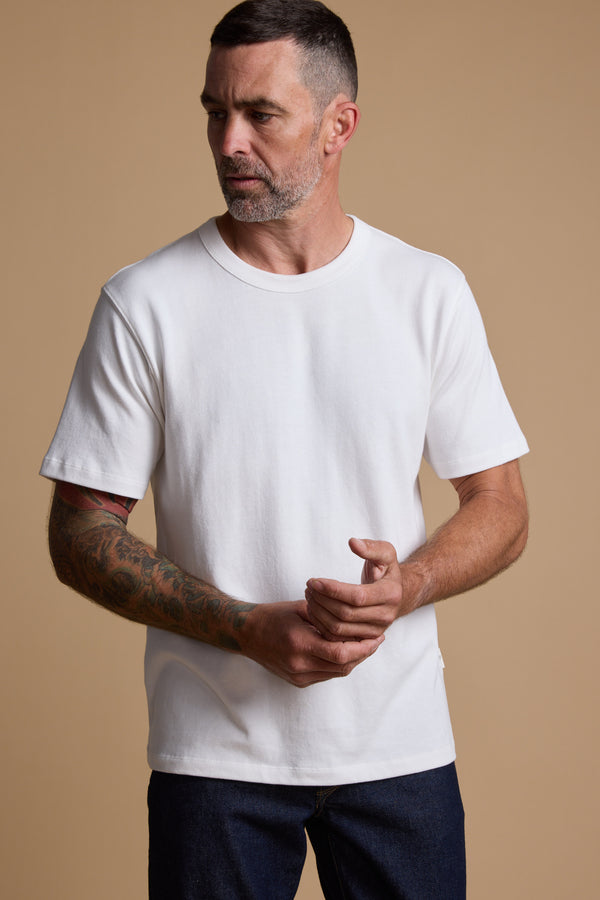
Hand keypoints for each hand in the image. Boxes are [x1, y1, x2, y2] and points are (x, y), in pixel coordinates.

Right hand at [239, 599, 383, 687]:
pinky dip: (339, 664)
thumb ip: (327, 616)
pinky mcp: (297, 681)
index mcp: (300, 643)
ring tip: (365, 645)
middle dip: (363, 654)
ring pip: (337, 673)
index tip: (377, 637)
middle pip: (343, 666)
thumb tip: (355, 621)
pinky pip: (326, 675)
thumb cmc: (273, 616)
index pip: (342, 652)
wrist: (246, 633)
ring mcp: (298, 675)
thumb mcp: (301, 608)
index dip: (364, 647)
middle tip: (377, 641)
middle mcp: (299, 664)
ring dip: (354, 660)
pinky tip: (346, 651)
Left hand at [305, 538, 411, 641]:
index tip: (314, 581)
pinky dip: (322, 626)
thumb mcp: (386, 554)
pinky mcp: (365, 639)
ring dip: (319, 613)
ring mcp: (376, 630)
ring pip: (339, 628)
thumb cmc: (386, 571)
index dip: (333, 590)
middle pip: (346, 614)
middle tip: (308, 587)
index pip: (357, 596)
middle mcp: (386, 616)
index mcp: (391, 594)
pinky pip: (338, 638)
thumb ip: (371, 547)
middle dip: (322, 600)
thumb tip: (353, 542)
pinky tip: (314, 610)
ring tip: (309, 596)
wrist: (396, 594)